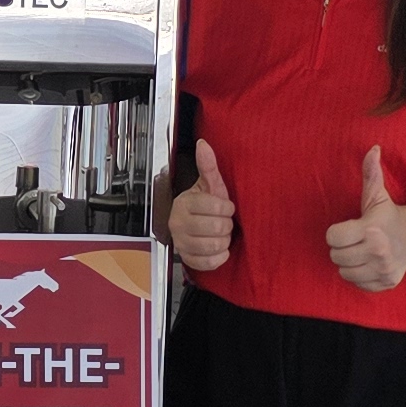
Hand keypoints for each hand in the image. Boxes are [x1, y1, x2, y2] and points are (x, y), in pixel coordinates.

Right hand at [168, 142, 237, 271]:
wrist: (197, 228)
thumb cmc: (206, 206)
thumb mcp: (210, 185)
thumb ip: (208, 166)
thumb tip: (203, 143)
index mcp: (184, 203)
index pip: (215, 207)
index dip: (227, 208)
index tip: (226, 207)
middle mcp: (178, 224)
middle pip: (217, 228)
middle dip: (226, 225)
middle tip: (223, 222)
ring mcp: (181, 243)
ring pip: (215, 246)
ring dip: (224, 241)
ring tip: (221, 234)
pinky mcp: (188, 260)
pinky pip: (210, 263)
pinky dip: (220, 257)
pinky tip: (218, 248)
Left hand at [324, 147, 405, 294]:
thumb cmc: (388, 216)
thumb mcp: (378, 195)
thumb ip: (371, 173)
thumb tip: (372, 149)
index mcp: (370, 229)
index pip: (333, 238)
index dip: (336, 233)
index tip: (347, 229)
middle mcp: (378, 251)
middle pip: (336, 257)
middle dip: (342, 249)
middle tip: (354, 241)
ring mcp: (383, 269)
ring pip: (344, 272)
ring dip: (349, 264)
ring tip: (360, 253)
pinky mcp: (386, 282)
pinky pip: (357, 284)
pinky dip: (360, 276)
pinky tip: (368, 264)